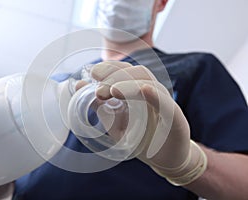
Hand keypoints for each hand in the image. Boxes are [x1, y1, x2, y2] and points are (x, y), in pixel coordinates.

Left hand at [90, 61, 206, 185]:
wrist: (166, 159)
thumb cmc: (142, 140)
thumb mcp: (116, 125)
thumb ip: (100, 107)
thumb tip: (79, 85)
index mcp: (139, 93)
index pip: (126, 71)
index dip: (110, 68)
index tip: (92, 74)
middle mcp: (153, 94)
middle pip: (138, 73)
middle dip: (116, 76)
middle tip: (98, 90)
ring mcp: (165, 106)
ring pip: (151, 84)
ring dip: (130, 84)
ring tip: (113, 91)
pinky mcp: (176, 120)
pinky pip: (167, 105)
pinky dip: (156, 96)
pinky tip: (144, 89)